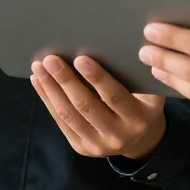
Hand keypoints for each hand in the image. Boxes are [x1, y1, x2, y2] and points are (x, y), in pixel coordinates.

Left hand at [30, 55, 166, 159]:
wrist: (140, 138)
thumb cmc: (143, 102)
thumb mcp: (150, 90)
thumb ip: (137, 73)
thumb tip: (110, 42)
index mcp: (139, 118)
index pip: (114, 97)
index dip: (97, 78)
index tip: (80, 58)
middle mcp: (119, 135)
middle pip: (86, 106)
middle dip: (66, 81)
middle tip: (51, 59)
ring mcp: (98, 145)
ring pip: (69, 115)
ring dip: (50, 89)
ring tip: (39, 67)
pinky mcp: (82, 147)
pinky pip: (61, 122)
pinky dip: (48, 100)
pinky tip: (39, 81)